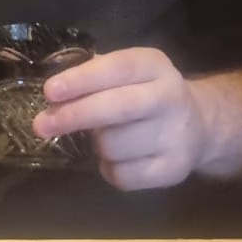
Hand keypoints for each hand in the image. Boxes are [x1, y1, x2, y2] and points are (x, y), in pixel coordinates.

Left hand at [32, 47, 205, 189]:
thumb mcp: (129, 73)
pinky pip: (122, 175)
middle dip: (74, 116)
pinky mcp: (173, 170)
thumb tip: (53, 92)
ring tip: (101, 138)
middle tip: (41, 124)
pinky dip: (108, 169)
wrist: (200, 126)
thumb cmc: (146, 94)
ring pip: (114, 145)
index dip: (82, 79)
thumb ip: (95, 75)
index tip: (49, 92)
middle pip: (117, 108)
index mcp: (155, 66)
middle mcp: (171, 97)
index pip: (118, 68)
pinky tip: (116, 159)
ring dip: (95, 145)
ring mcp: (176, 136)